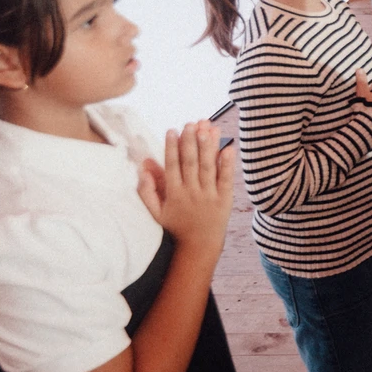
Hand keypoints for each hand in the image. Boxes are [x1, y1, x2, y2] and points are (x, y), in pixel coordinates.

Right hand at [141, 121, 236, 247]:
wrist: (198, 249)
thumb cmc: (175, 229)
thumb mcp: (156, 212)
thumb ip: (147, 190)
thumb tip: (143, 166)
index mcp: (174, 194)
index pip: (172, 166)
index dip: (172, 147)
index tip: (172, 130)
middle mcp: (192, 193)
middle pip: (191, 163)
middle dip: (190, 141)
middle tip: (191, 123)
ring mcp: (209, 196)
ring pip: (208, 167)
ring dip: (208, 146)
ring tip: (208, 127)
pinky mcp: (225, 200)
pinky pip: (226, 180)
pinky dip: (227, 164)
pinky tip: (228, 148)